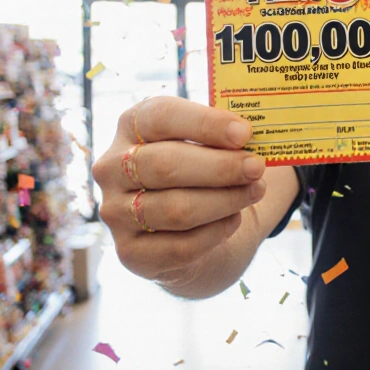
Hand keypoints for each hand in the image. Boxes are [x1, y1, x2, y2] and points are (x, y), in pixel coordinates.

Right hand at [92, 96, 267, 284]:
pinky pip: (181, 246)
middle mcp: (112, 168)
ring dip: (225, 200)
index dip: (205, 124)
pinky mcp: (129, 252)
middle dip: (220, 167)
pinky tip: (234, 219)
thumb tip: (250, 139)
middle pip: (166, 165)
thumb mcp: (204, 142)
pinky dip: (216, 232)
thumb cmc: (198, 170)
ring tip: (255, 191)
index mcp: (130, 127)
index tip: (244, 133)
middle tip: (257, 167)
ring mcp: (115, 212)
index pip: (160, 117)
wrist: (184, 226)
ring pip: (176, 209)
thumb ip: (222, 137)